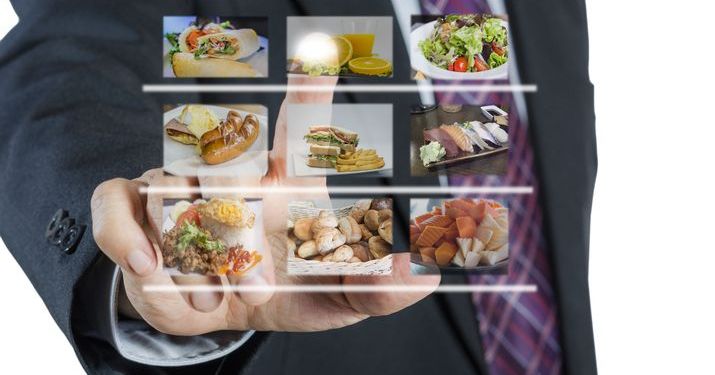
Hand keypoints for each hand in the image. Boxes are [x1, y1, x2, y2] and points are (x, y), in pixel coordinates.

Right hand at [90, 76, 439, 335]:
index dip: (310, 90)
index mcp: (290, 183)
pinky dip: (129, 239)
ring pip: (173, 191)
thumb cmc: (290, 292)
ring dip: (195, 253)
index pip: (301, 127)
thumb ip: (382, 286)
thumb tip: (425, 267)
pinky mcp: (133, 212)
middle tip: (258, 275)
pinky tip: (153, 268)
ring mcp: (179, 187)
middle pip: (227, 156)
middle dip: (238, 208)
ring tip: (220, 296)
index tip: (319, 57)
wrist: (223, 317)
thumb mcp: (340, 298)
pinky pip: (117, 211)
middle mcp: (234, 173)